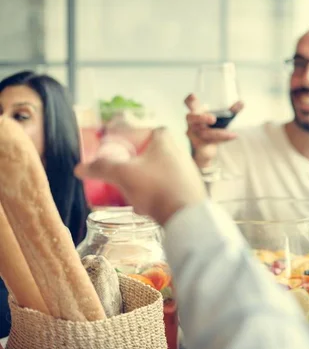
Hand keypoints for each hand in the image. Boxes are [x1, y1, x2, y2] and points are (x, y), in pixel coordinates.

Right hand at [75, 127, 206, 224]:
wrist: (187, 216)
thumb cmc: (157, 187)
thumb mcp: (123, 175)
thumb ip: (101, 168)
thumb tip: (79, 168)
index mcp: (164, 138)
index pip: (140, 131)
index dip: (125, 141)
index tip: (114, 152)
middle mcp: (178, 150)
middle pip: (146, 154)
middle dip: (131, 166)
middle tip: (118, 176)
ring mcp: (186, 170)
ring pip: (154, 172)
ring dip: (140, 183)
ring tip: (130, 196)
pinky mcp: (189, 188)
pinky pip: (164, 187)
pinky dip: (152, 195)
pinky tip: (144, 207)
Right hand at [184, 93, 242, 167]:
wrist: (205, 149)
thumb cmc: (211, 129)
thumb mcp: (221, 119)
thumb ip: (231, 111)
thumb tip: (242, 102)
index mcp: (196, 112)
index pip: (190, 103)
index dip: (190, 100)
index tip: (193, 97)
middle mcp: (192, 123)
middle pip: (191, 118)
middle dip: (201, 117)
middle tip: (213, 119)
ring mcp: (193, 134)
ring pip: (204, 133)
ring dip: (219, 133)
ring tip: (233, 134)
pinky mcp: (198, 145)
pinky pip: (208, 142)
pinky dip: (222, 139)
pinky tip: (232, 136)